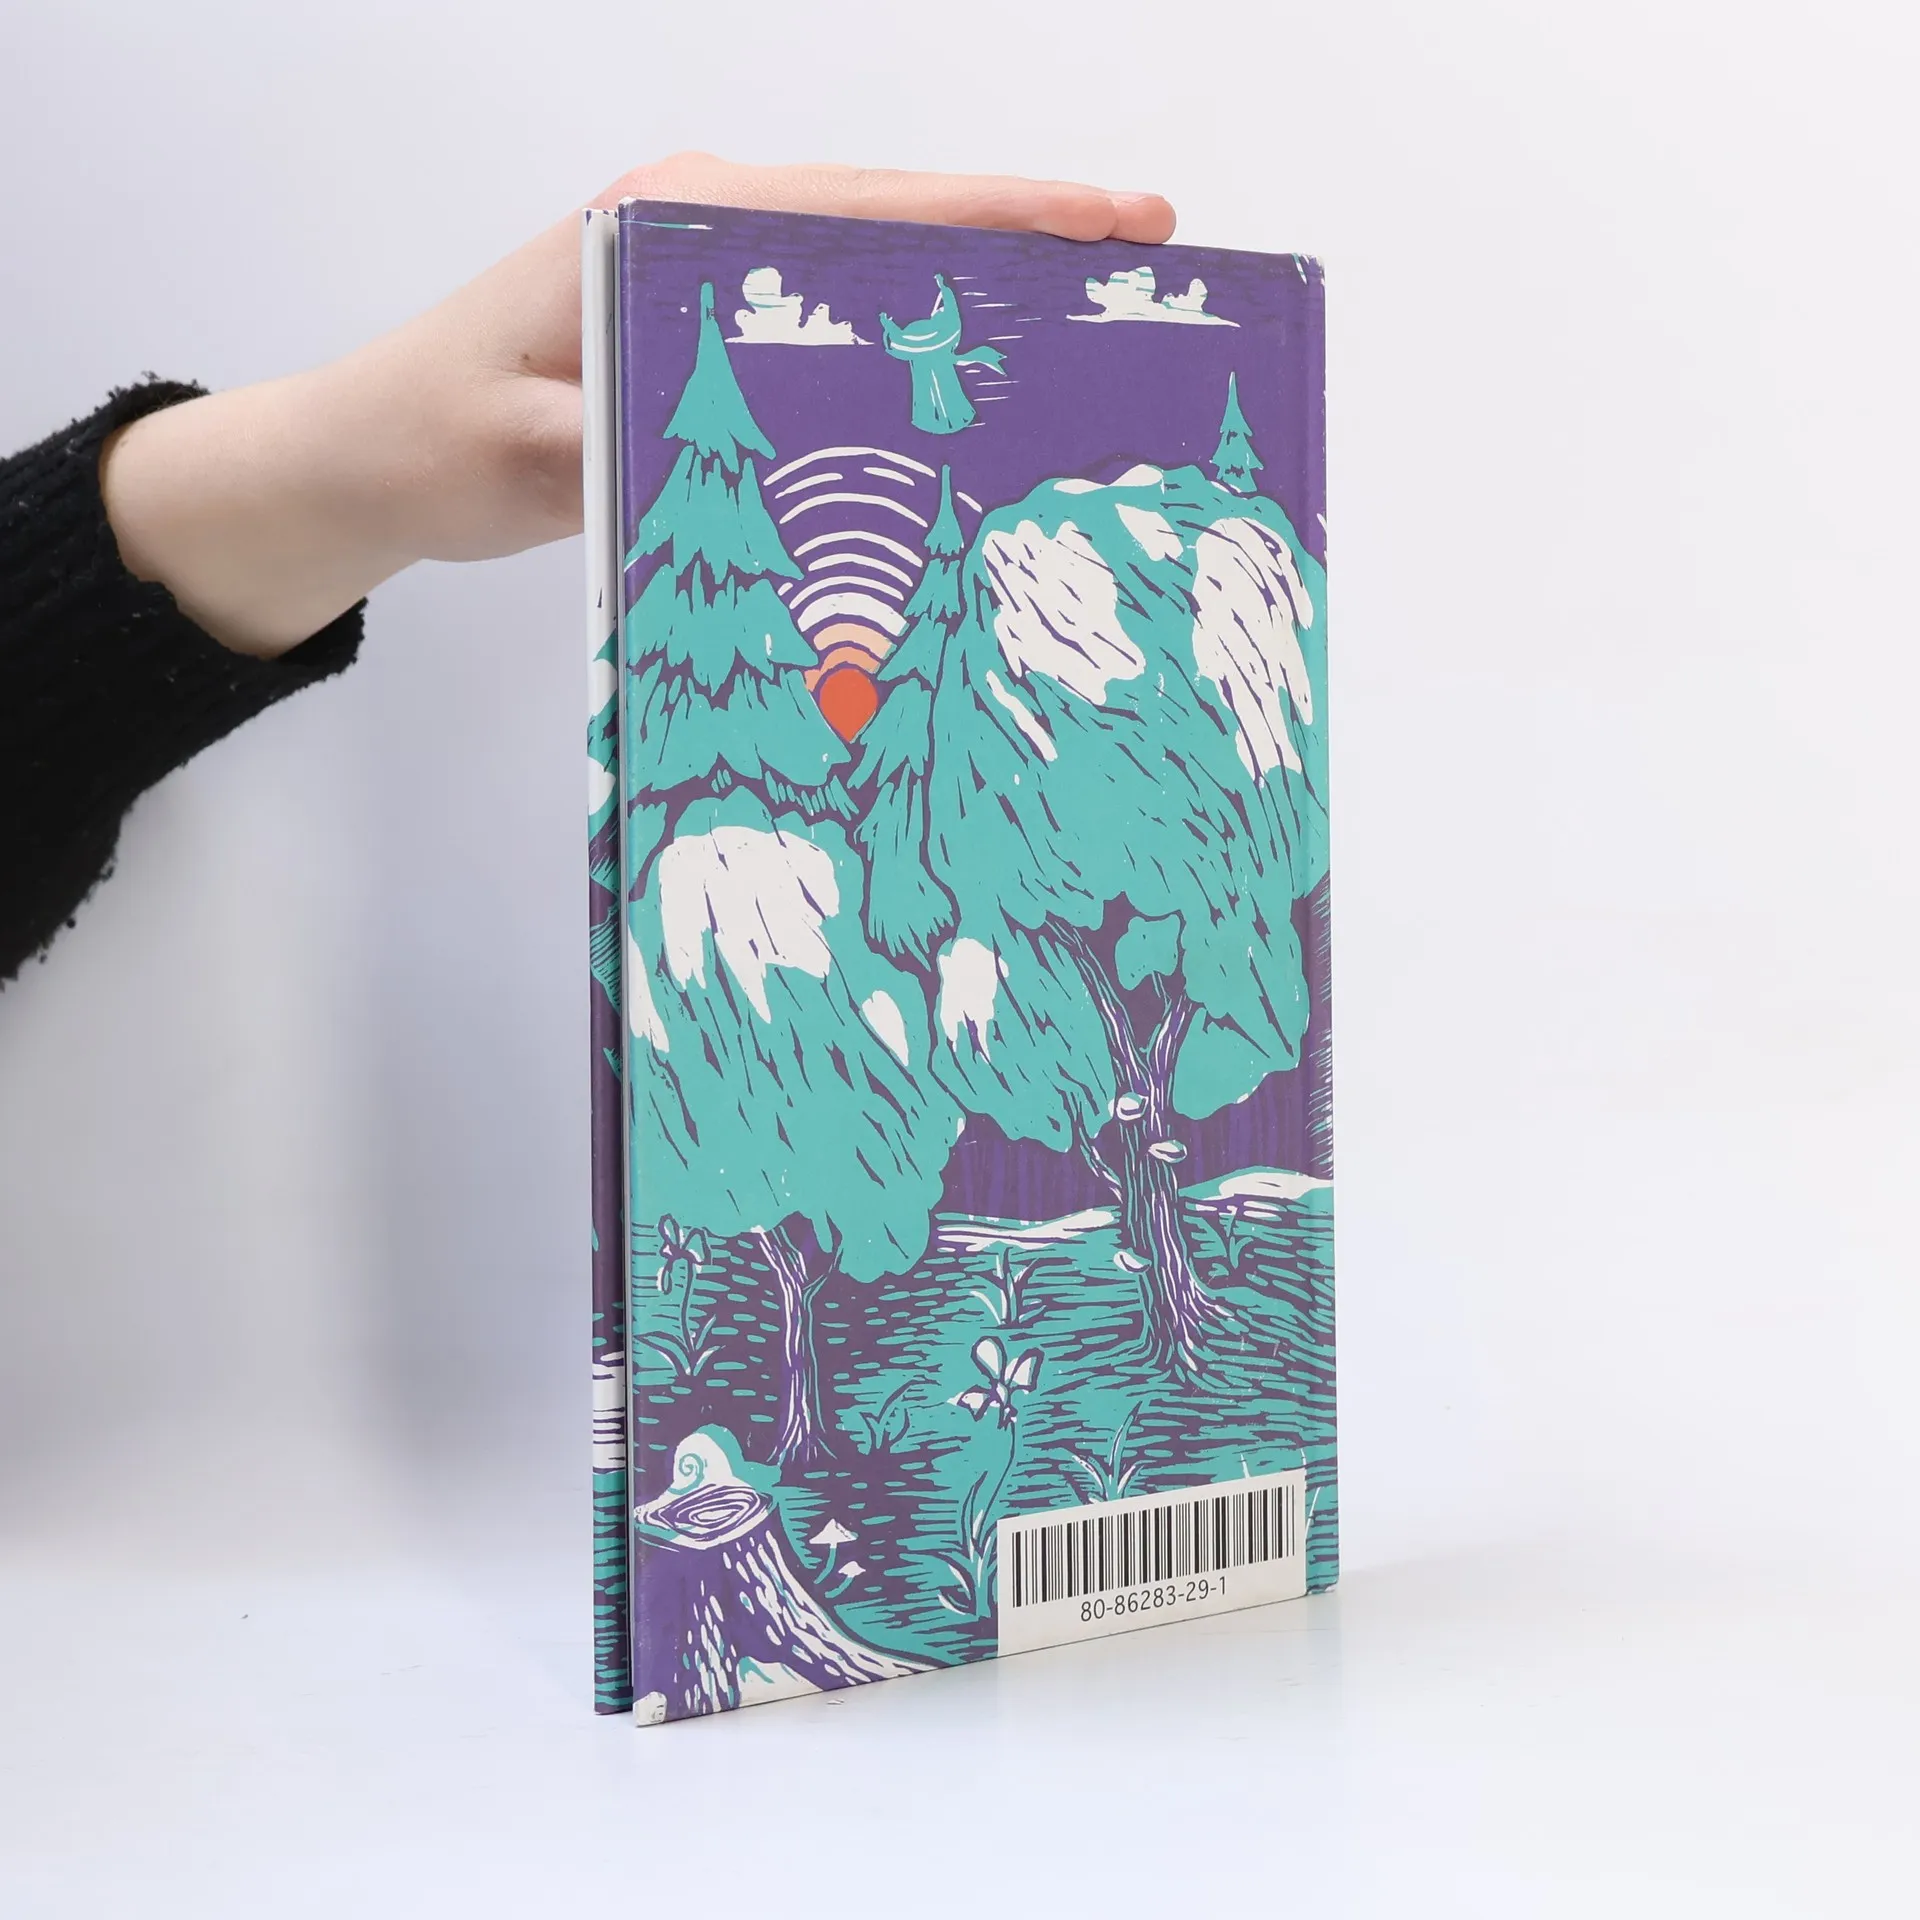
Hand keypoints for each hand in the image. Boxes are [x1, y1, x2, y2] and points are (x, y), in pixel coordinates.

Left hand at [101, 153, 1176, 658]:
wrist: (368, 457)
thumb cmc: (435, 435)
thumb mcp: (526, 451)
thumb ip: (622, 445)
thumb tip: (739, 458)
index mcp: (674, 225)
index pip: (869, 208)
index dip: (1001, 217)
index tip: (1113, 223)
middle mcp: (703, 232)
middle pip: (896, 223)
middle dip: (1024, 243)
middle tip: (1146, 263)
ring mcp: (708, 283)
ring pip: (873, 275)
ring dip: (978, 296)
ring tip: (1089, 325)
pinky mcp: (705, 340)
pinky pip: (835, 334)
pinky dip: (912, 349)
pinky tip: (969, 390)